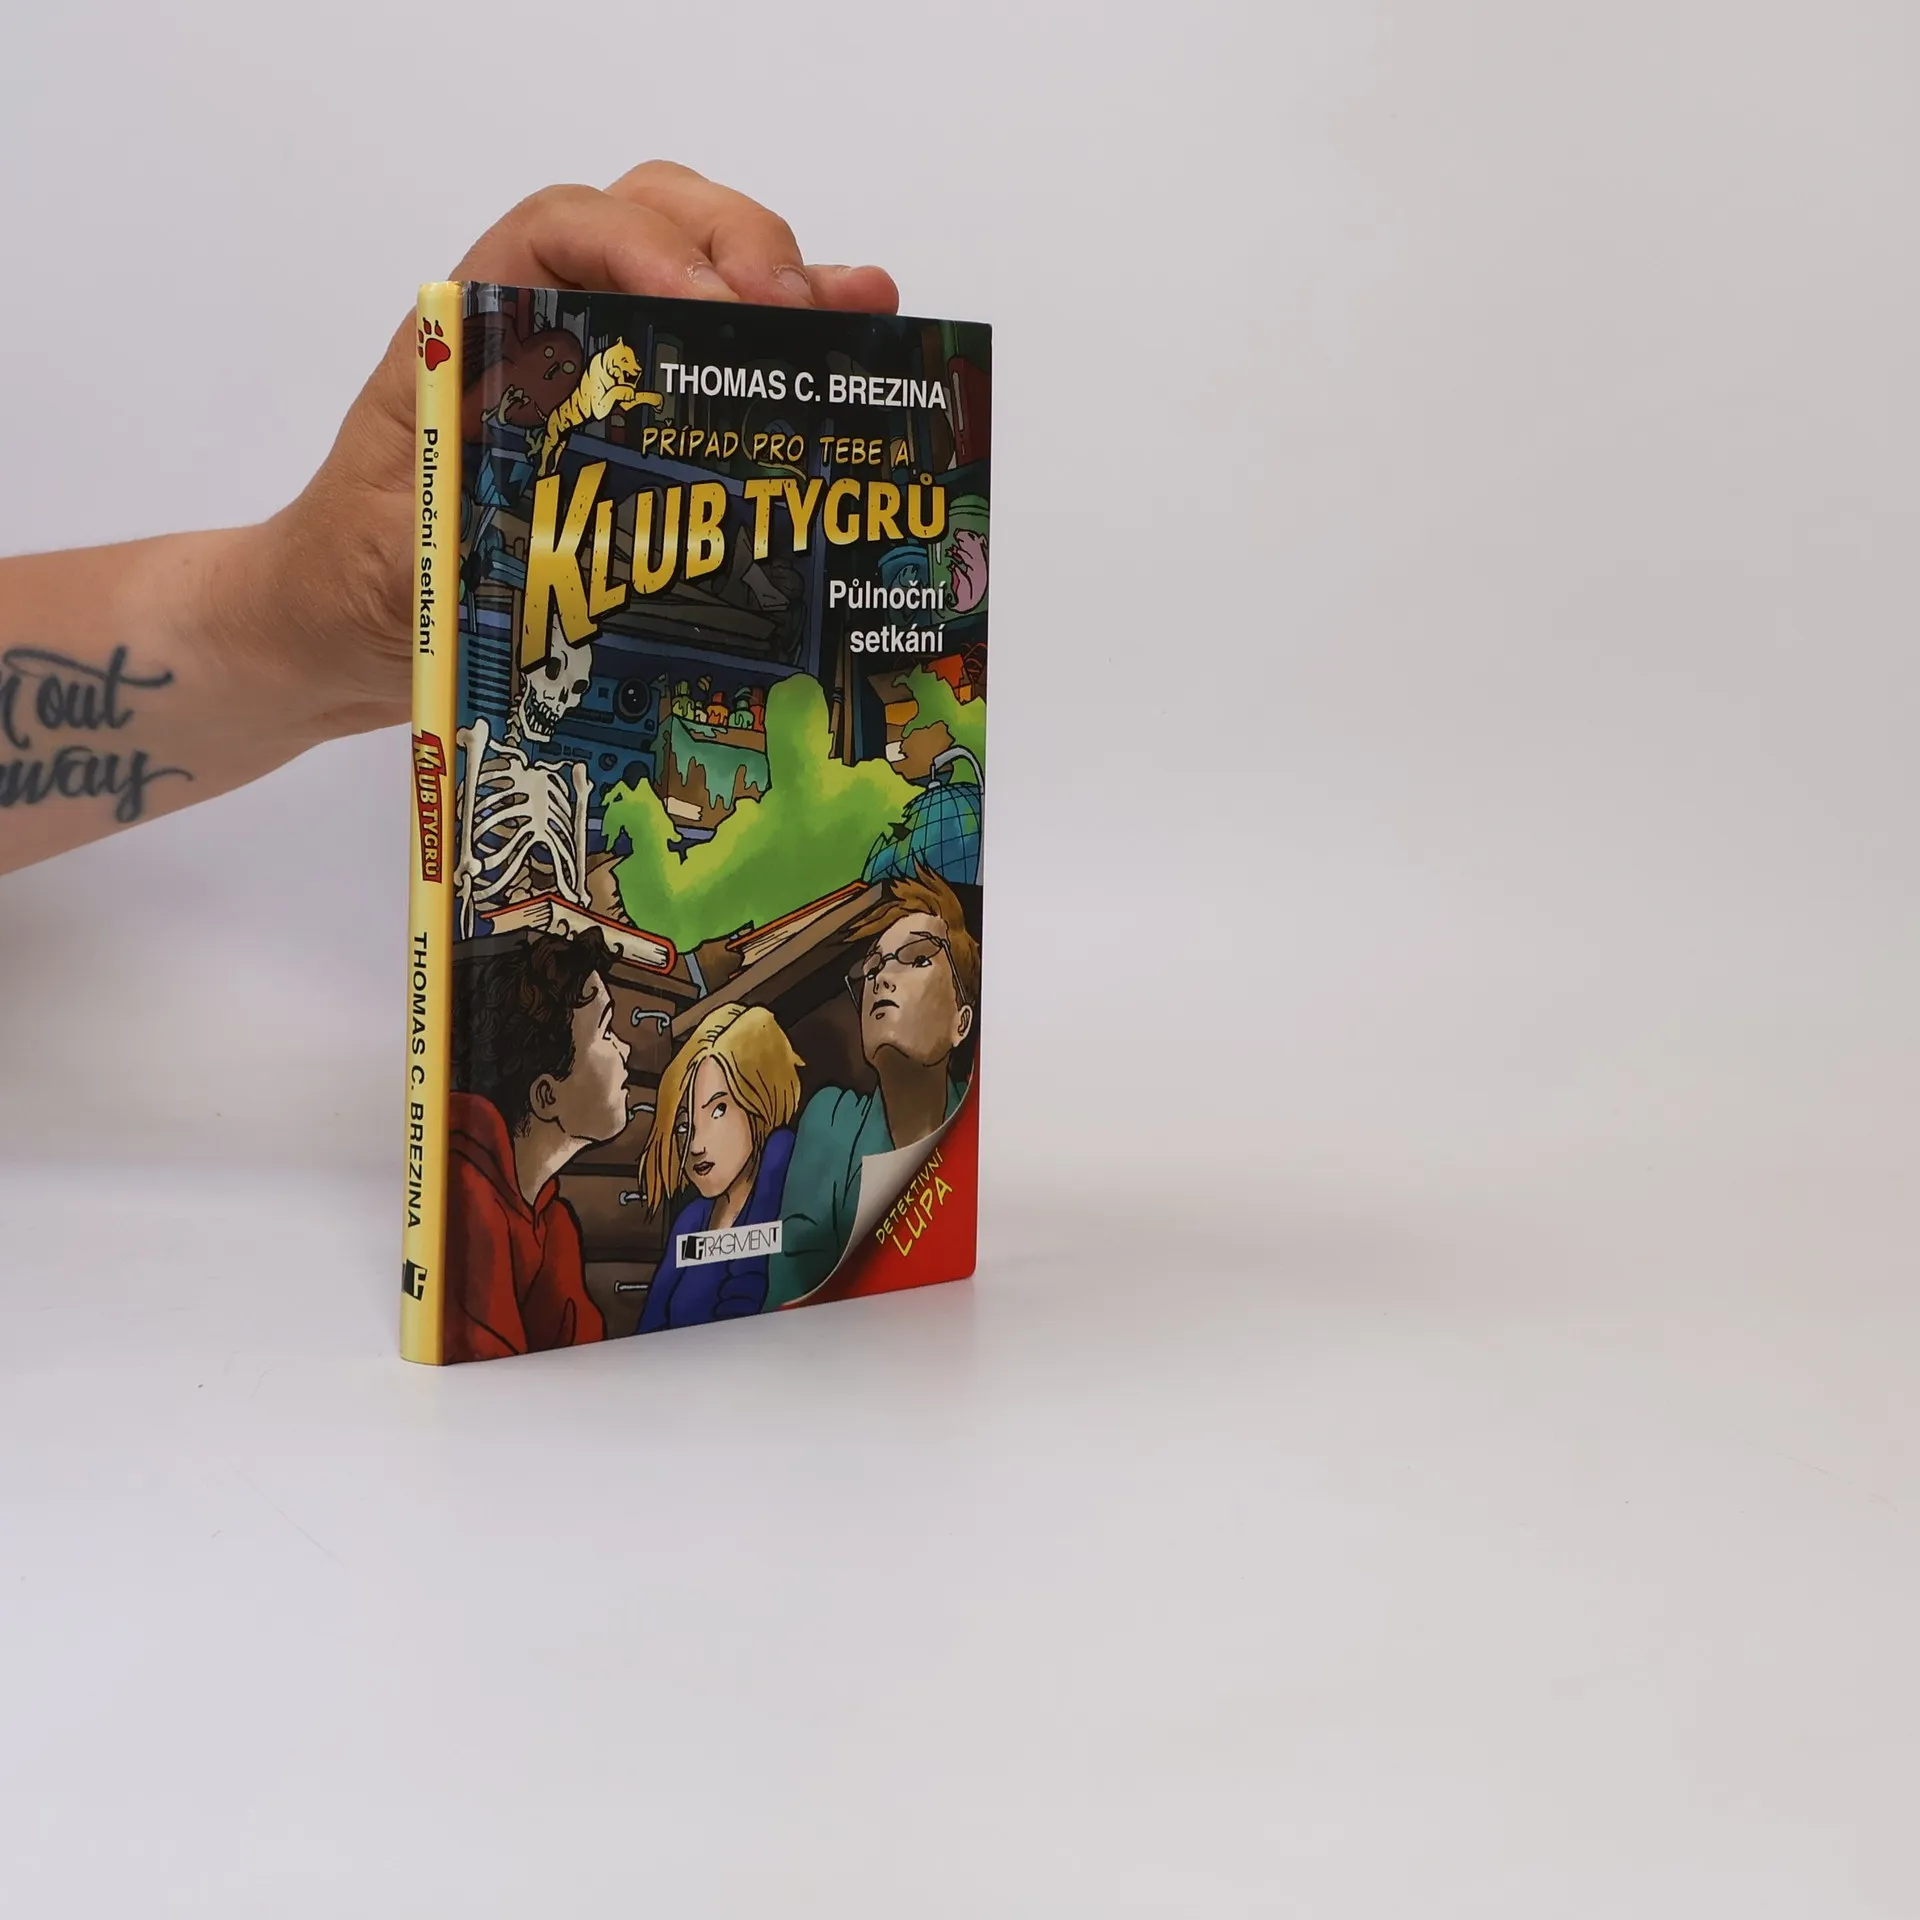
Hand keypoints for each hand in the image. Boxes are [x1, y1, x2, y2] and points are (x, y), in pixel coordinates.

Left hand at [250, 162, 897, 742]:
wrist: (344, 631)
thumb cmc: (362, 580)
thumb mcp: (404, 548)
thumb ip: (474, 523)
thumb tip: (576, 526)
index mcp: (475, 327)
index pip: (564, 229)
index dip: (643, 244)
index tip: (710, 305)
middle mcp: (548, 324)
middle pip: (656, 219)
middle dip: (737, 247)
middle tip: (797, 318)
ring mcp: (609, 368)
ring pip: (706, 270)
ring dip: (787, 283)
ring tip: (859, 313)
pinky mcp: (652, 427)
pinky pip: (731, 361)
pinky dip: (800, 347)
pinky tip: (864, 343)